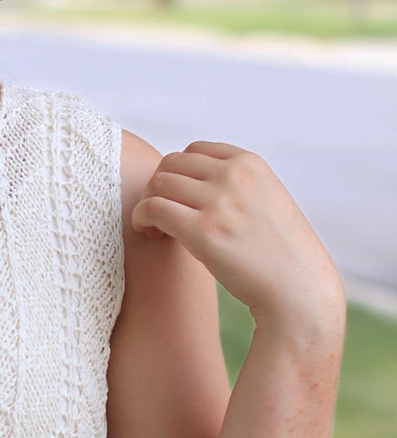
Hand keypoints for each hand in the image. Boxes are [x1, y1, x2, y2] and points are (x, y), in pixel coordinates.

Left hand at [131, 141, 343, 343]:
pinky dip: (141, 217)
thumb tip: (194, 183)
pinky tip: (150, 233)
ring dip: (148, 203)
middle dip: (159, 187)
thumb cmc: (279, 252)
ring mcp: (218, 201)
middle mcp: (234, 175)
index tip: (178, 198)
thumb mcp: (266, 199)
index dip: (178, 173)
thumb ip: (236, 185)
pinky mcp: (203, 231)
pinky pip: (153, 208)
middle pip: (171, 163)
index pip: (194, 150)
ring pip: (158, 183)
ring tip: (156, 228)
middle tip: (161, 216)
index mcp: (250, 163)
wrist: (297, 287)